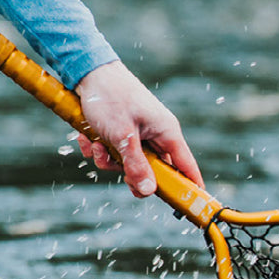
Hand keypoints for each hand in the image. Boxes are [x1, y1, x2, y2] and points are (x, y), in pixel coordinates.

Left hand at [74, 61, 202, 197]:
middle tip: (118, 170)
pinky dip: (99, 149)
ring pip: (129, 164)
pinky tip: (88, 136)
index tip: (191, 207)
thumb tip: (148, 192)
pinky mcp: (123, 131)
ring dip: (108, 160)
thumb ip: (136, 166)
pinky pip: (114, 153)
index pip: (187, 167)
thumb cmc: (110, 97)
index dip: (190, 188)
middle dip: (130, 173)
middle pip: (153, 171)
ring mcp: (140, 133)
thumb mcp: (122, 136)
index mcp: (167, 133)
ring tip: (95, 143)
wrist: (87, 71)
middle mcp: (157, 135)